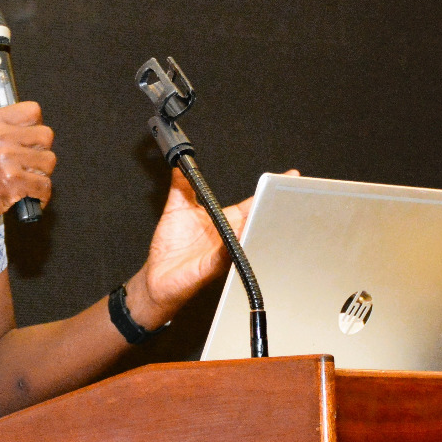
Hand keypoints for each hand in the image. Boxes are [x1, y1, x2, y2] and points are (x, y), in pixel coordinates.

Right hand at [0, 102, 54, 231]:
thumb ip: (1, 131)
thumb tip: (32, 131)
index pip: (32, 111)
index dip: (35, 127)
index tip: (30, 140)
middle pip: (46, 135)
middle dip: (41, 151)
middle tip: (30, 165)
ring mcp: (7, 160)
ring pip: (49, 161)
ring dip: (41, 174)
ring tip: (27, 182)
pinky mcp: (13, 183)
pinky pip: (44, 186)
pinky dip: (41, 196)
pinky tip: (30, 198)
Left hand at [133, 168, 298, 326]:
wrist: (156, 277)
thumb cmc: (169, 248)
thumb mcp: (177, 208)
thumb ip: (182, 186)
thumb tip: (182, 165)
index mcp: (223, 221)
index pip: (250, 204)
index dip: (266, 190)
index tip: (286, 177)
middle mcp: (228, 236)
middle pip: (255, 219)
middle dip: (271, 206)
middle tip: (282, 191)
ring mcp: (223, 252)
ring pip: (246, 236)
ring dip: (256, 224)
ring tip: (265, 207)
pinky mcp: (212, 266)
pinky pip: (227, 254)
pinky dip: (233, 244)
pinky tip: (239, 232)